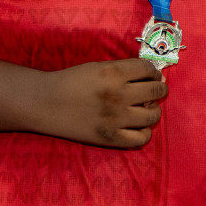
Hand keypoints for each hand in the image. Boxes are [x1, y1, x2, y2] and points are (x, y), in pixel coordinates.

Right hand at [43, 58, 167, 147]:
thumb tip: (156, 76)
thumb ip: (125, 70)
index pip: (148, 69)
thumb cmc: (72, 81)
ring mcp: (116, 119)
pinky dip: (145, 132)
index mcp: (114, 73)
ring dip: (153, 110)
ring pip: (153, 115)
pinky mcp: (110, 138)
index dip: (154, 72)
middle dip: (159, 88)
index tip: (151, 75)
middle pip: (156, 91)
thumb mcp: (98, 67)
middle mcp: (118, 95)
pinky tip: (138, 125)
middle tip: (153, 90)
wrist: (46, 103)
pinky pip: (142, 138)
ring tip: (145, 108)